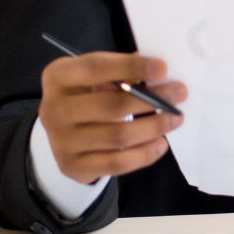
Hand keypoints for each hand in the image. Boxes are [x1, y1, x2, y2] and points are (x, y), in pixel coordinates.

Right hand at [39, 51, 185, 183]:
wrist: (62, 130)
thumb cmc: (87, 91)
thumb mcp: (97, 74)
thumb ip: (122, 70)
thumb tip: (159, 72)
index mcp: (59, 76)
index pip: (96, 68)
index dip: (131, 67)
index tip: (163, 68)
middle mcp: (53, 109)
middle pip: (111, 105)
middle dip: (152, 99)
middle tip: (180, 94)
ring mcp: (61, 141)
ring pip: (117, 136)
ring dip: (153, 127)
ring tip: (176, 118)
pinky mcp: (73, 167)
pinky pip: (115, 163)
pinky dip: (143, 155)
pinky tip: (161, 143)